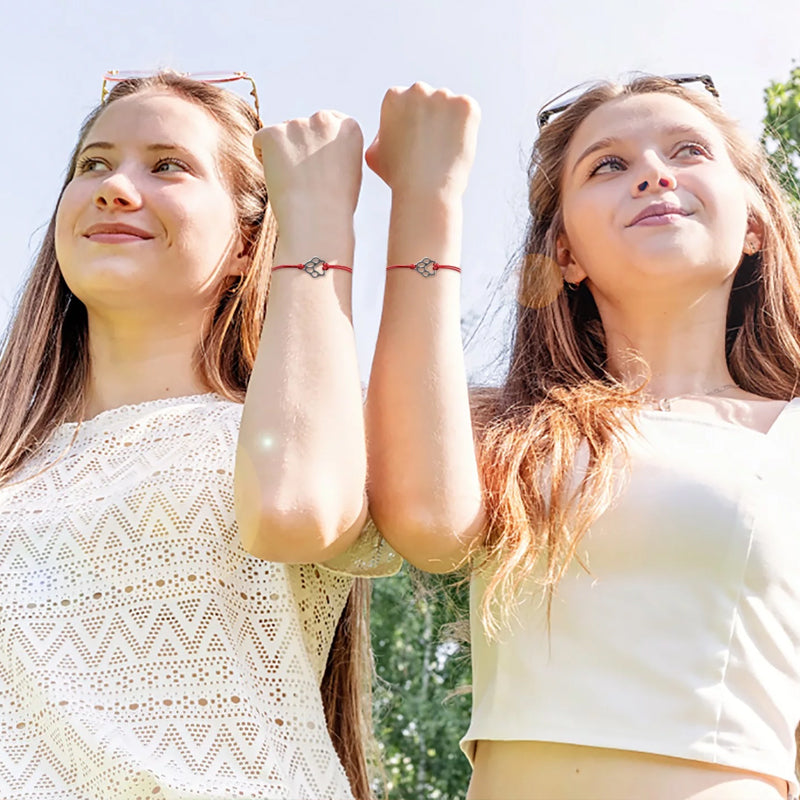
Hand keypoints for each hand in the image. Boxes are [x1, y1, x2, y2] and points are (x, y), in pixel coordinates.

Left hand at [254, 111, 362, 228]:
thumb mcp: (350, 171)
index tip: (321, 169)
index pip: (327, 124)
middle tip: (306, 180)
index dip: (319, 147)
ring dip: (282, 155)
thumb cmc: (335, 206)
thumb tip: (318, 145)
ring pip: (281, 136)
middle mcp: (324, 119)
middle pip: (302, 128)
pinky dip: (264, 159)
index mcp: (349, 127)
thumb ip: (337, 150)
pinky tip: (280, 179)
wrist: (318, 221)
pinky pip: (260, 141)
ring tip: (295, 183)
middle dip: (300, 148)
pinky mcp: (273, 134)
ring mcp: (297, 124)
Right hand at [366, 82, 479, 197]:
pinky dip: (466, 128)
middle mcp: (418, 89)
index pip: (406, 102)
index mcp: (394, 96)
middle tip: (431, 147)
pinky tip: (456, 147)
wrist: (425, 190)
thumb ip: (379, 136)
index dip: (411, 124)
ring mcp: (444, 95)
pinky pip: (468, 113)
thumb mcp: (373, 155)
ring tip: (443, 151)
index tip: (414, 143)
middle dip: (431, 119)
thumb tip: (384, 131)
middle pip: (429, 100)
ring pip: (449, 107)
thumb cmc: (399, 177)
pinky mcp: (466, 105)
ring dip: (449, 123)